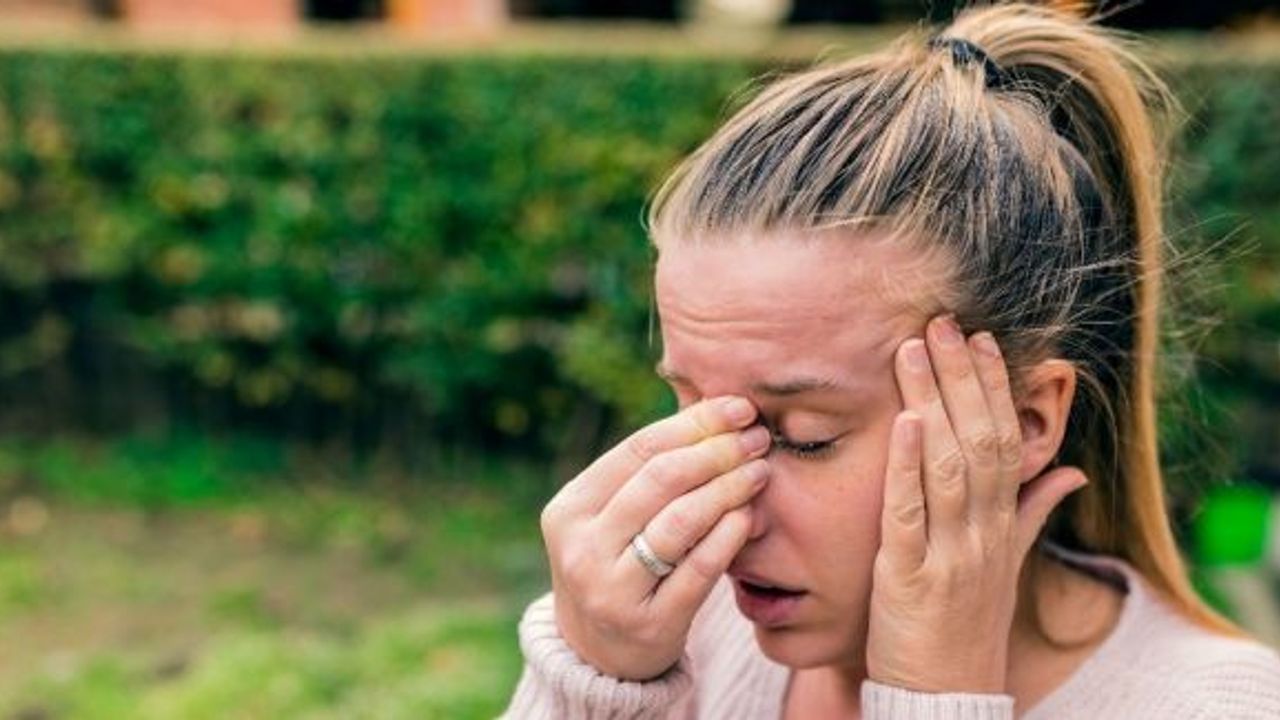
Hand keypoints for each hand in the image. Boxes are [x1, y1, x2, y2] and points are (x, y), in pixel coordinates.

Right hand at [539, 396, 771, 680]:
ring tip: (759, 472)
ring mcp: (612, 590)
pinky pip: (698, 570)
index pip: (638, 450)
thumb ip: (647, 473)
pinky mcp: (648, 625)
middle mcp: (582, 548)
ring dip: (728, 489)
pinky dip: (729, 536)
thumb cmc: (616, 567)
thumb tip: (717, 411)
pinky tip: (749, 516)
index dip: (693, 424)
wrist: (598, 656)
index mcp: (570, 510)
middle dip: (717, 451)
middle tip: (757, 438)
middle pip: (661, 480)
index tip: (739, 407)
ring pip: (680, 522)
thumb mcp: (610, 520)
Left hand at [865, 314, 1087, 693]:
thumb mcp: (1007, 565)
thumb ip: (1034, 514)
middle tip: (940, 323)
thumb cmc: (967, 625)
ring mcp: (950, 554)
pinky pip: (910, 514)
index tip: (979, 340)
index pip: (1006, 442)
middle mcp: (985, 534)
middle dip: (961, 379)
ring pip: (949, 467)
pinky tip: (903, 423)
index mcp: (1004, 526)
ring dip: (932, 403)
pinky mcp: (909, 577)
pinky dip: (908, 467)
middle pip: (980, 441)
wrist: (947, 697)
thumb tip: (1072, 473)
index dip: (994, 388)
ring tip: (914, 351)